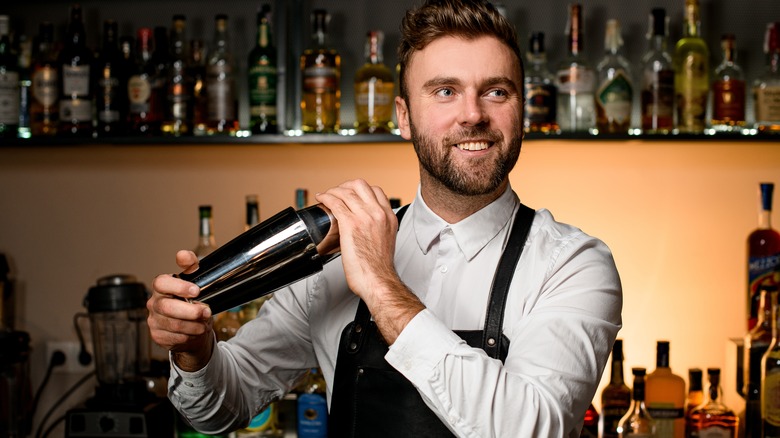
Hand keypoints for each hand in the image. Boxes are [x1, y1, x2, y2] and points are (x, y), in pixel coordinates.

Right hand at [147, 250, 213, 370]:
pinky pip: (175, 338)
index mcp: (161, 287)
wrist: (191, 326)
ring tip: (204, 323)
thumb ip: (190, 266)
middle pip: (168, 308)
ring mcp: (154, 320)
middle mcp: (154, 303)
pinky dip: (189, 336)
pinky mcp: (158, 336)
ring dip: (194, 325)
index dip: (178, 287)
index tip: (196, 290)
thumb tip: (183, 255)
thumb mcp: (194, 281)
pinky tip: (195, 332)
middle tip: (206, 312)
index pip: (161, 283)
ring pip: (174, 325)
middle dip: (191, 311)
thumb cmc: (191, 301)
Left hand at [315, 180, 424, 343]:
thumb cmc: (379, 268)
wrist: (378, 280)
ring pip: (346, 191)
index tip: (351, 194)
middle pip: (360, 185)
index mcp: (388, 217)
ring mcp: (365, 217)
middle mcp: (378, 213)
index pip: (376, 191)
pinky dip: (326, 197)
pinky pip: (336, 203)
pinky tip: (322, 199)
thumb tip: (366, 228)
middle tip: (337, 193)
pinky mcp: (350, 224)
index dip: (360, 189)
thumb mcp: (386, 241)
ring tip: (326, 195)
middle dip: (345, 185)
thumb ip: (378, 229)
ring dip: (333, 191)